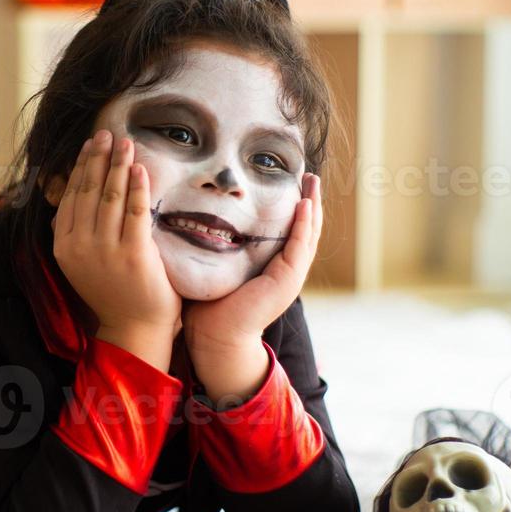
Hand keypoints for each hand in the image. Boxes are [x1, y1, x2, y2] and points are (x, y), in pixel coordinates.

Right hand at [53, 129, 181, 362]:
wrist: (134, 328)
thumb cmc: (112, 293)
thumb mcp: (80, 263)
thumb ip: (74, 234)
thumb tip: (65, 201)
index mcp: (64, 246)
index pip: (72, 196)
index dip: (81, 167)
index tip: (90, 145)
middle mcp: (80, 246)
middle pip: (89, 190)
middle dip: (98, 157)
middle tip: (107, 133)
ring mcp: (106, 251)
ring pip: (110, 196)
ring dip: (118, 165)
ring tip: (126, 142)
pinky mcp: (133, 254)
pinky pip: (135, 212)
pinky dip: (137, 187)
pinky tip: (139, 169)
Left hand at [182, 172, 321, 365]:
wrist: (216, 337)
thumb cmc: (210, 305)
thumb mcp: (218, 267)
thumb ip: (218, 246)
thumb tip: (197, 217)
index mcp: (272, 267)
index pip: (289, 230)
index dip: (293, 206)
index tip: (291, 181)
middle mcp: (286, 270)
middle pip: (306, 229)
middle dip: (310, 200)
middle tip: (310, 175)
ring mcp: (290, 276)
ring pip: (309, 234)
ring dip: (313, 206)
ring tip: (313, 182)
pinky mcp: (288, 280)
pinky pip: (300, 246)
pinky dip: (304, 224)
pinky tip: (306, 204)